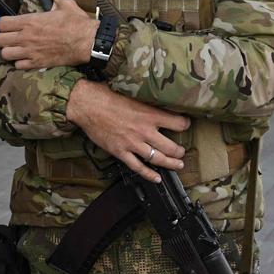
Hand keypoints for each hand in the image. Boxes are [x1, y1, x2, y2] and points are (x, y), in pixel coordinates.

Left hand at [0, 0, 96, 68]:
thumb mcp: (65, 4)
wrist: (87, 42)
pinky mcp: (38, 63)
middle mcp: (26, 37)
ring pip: (5, 54)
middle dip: (3, 38)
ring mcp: (31, 51)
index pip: (1, 23)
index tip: (8, 25)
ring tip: (16, 49)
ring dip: (9, 51)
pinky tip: (26, 58)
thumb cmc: (77, 23)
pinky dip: (20, 63)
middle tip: (10, 38)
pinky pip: (18, 66)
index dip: (3, 24)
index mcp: (30, 21)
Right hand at [66, 80, 189, 182]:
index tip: (186, 124)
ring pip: (157, 158)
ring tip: (178, 165)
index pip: (178, 123)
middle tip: (182, 152)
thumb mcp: (133, 95)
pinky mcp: (120, 152)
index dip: (185, 124)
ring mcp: (132, 143)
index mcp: (149, 114)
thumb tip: (157, 101)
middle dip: (179, 151)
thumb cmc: (107, 96)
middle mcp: (144, 131)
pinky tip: (157, 178)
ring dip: (170, 163)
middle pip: (170, 146)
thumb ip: (147, 103)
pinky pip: (137, 167)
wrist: (87, 105)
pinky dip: (148, 174)